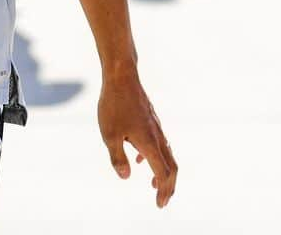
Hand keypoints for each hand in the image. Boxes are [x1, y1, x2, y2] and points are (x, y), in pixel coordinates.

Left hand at [98, 71, 176, 207]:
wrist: (122, 76)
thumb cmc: (113, 105)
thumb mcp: (109, 135)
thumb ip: (117, 158)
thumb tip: (126, 177)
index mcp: (149, 142)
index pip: (163, 173)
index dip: (163, 191)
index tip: (159, 205)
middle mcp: (156, 135)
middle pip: (171, 165)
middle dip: (169, 185)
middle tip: (163, 200)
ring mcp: (155, 126)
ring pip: (166, 153)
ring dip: (163, 171)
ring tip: (154, 185)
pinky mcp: (150, 119)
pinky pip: (158, 142)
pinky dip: (155, 156)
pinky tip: (140, 158)